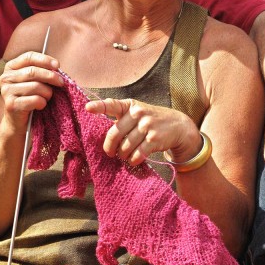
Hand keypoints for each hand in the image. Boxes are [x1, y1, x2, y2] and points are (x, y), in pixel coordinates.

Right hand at [0, 52, 62, 132]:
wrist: (18, 122)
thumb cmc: (30, 98)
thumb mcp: (34, 81)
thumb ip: (42, 71)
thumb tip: (57, 67)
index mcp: (10, 67)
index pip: (28, 57)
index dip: (45, 60)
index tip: (57, 65)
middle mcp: (5, 78)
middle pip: (33, 71)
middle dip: (51, 77)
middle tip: (61, 83)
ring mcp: (6, 91)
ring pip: (36, 86)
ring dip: (47, 93)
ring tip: (47, 98)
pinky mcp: (11, 105)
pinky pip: (35, 100)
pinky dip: (42, 103)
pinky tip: (40, 106)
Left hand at [86, 97, 200, 164]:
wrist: (178, 125)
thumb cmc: (150, 120)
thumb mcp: (137, 113)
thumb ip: (122, 119)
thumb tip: (105, 138)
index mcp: (130, 106)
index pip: (111, 105)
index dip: (99, 106)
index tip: (87, 108)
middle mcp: (137, 113)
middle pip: (114, 134)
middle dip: (109, 147)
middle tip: (110, 152)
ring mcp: (147, 126)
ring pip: (125, 147)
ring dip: (122, 155)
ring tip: (124, 155)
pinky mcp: (154, 139)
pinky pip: (137, 154)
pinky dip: (133, 160)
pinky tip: (134, 159)